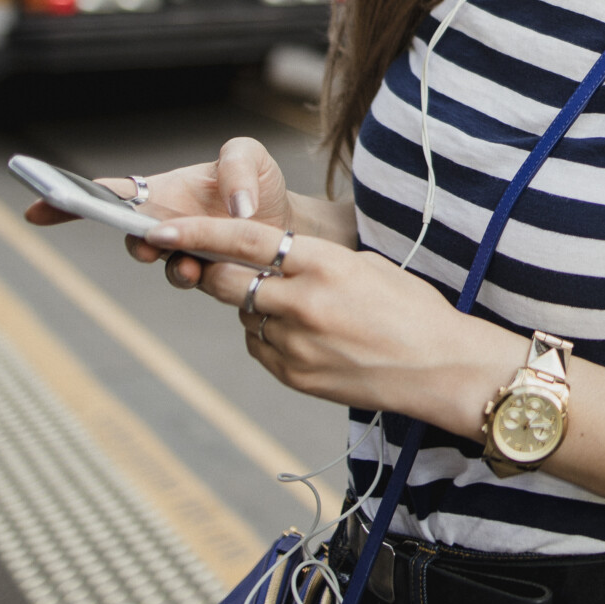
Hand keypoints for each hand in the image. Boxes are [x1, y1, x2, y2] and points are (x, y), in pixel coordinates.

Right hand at [23, 136, 293, 288]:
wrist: (291, 224)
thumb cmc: (260, 185)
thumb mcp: (250, 156)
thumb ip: (238, 167)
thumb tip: (235, 207)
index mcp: (162, 191)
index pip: (108, 193)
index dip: (70, 199)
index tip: (37, 206)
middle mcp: (165, 223)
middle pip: (128, 232)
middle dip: (130, 238)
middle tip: (143, 239)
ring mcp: (184, 251)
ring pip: (160, 261)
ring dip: (167, 263)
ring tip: (187, 263)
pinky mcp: (208, 274)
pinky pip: (192, 279)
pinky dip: (198, 277)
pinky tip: (211, 270)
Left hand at [143, 212, 521, 430]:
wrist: (440, 367)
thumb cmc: (412, 309)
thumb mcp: (365, 265)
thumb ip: (311, 261)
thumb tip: (268, 262)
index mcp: (324, 264)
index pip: (245, 239)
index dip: (199, 231)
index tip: (164, 228)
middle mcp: (303, 303)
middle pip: (227, 281)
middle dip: (215, 270)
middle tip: (218, 264)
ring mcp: (295, 344)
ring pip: (245, 315)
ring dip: (256, 305)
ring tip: (302, 308)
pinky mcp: (294, 375)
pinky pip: (260, 346)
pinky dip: (271, 335)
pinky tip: (308, 336)